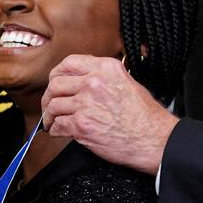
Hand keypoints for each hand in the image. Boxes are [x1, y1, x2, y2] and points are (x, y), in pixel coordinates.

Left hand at [41, 54, 178, 174]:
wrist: (153, 139)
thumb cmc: (145, 115)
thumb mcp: (127, 82)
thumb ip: (104, 77)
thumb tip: (83, 79)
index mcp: (106, 68)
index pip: (69, 63)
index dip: (57, 74)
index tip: (55, 82)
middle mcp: (94, 82)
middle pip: (56, 84)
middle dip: (49, 96)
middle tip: (49, 104)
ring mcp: (86, 103)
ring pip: (54, 105)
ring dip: (50, 115)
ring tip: (52, 120)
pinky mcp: (81, 125)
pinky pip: (58, 125)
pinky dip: (55, 129)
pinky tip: (58, 131)